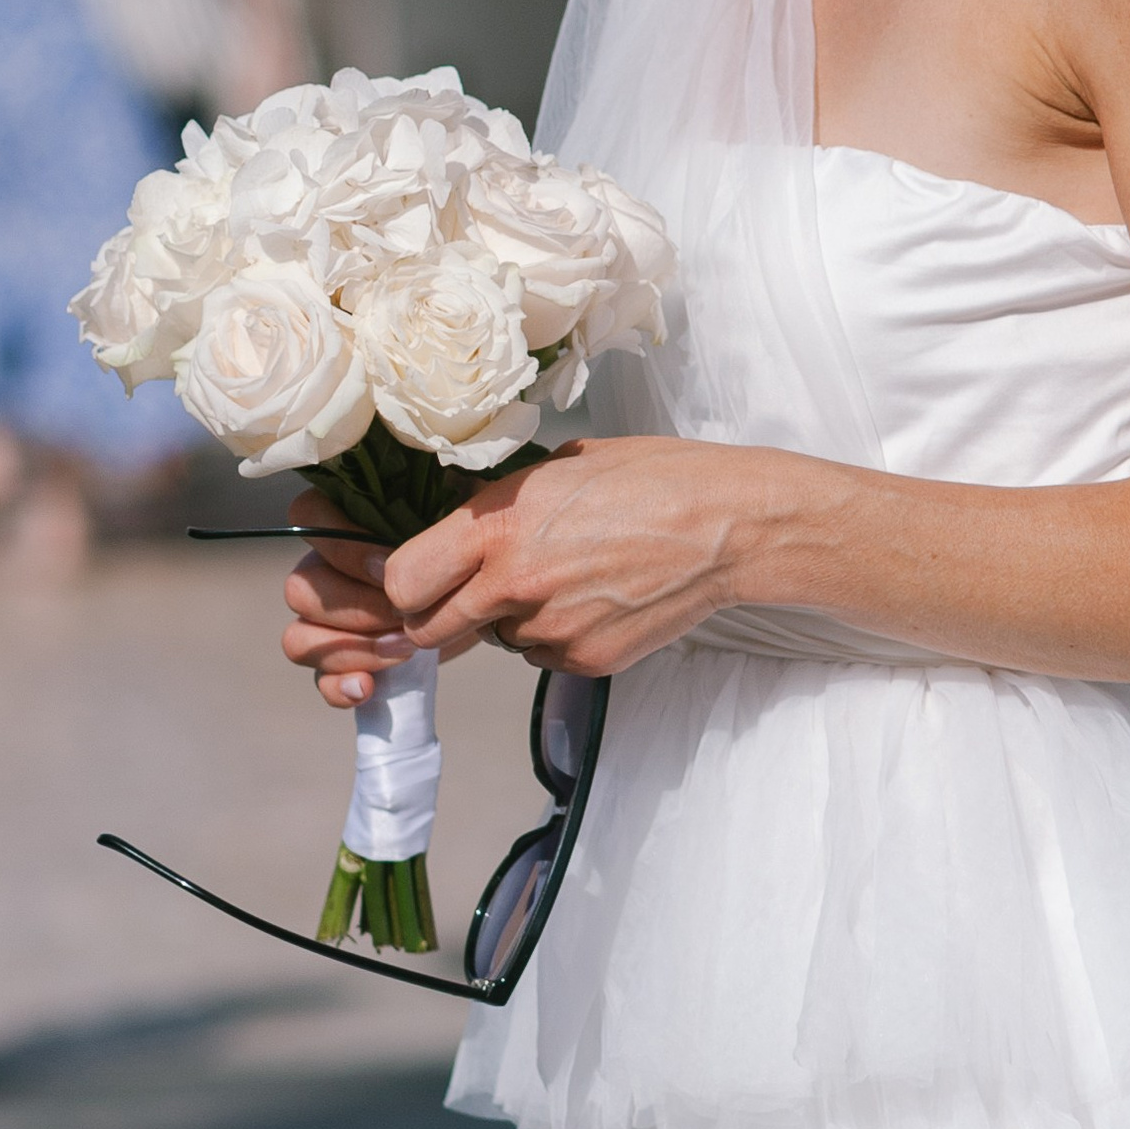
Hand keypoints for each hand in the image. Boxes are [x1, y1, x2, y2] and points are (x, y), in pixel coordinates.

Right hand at [280, 489, 503, 708]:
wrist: (483, 594)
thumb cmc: (468, 545)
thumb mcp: (459, 515)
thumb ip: (434, 510)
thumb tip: (424, 525)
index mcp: (345, 523)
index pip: (306, 517)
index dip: (342, 547)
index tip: (391, 564)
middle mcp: (325, 570)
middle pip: (302, 590)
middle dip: (358, 608)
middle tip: (406, 615)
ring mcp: (327, 621)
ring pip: (299, 639)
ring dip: (351, 649)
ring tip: (403, 649)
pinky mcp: (345, 661)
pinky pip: (319, 681)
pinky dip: (339, 687)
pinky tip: (371, 688)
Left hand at [374, 434, 776, 679]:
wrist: (726, 525)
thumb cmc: (651, 478)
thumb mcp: (559, 467)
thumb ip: (498, 503)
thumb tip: (457, 520)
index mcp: (500, 526)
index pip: (403, 580)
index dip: (406, 583)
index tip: (422, 575)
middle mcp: (514, 584)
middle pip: (430, 629)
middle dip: (441, 613)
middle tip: (472, 591)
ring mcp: (550, 630)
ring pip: (495, 641)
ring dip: (509, 620)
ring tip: (565, 577)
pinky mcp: (585, 661)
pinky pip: (544, 656)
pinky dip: (557, 635)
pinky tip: (595, 597)